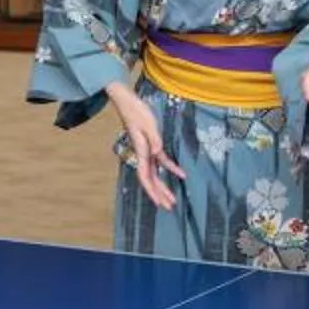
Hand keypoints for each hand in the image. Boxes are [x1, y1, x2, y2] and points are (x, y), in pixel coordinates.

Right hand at [104, 80, 184, 210]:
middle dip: (160, 194)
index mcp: (141, 151)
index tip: (159, 202)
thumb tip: (158, 153)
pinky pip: (161, 161)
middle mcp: (143, 155)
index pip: (145, 176)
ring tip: (172, 199)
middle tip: (169, 207)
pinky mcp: (151, 145)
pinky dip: (171, 168)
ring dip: (164, 186)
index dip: (152, 190)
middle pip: (151, 179)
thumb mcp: (148, 123)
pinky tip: (180, 174)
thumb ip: (154, 139)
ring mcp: (147, 151)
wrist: (127, 102)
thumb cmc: (136, 111)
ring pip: (156, 173)